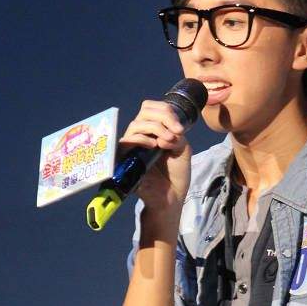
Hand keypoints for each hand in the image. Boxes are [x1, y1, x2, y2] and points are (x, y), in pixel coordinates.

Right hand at [118, 99, 191, 216]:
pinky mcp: (124, 159)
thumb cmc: (176, 174)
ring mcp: (132, 146)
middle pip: (144, 110)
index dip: (166, 111)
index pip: (153, 108)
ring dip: (156, 128)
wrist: (171, 197)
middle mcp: (141, 135)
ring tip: (168, 141)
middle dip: (163, 116)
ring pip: (136, 124)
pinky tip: (154, 146)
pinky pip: (126, 141)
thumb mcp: (182, 148)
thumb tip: (164, 133)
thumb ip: (176, 134)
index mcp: (154, 130)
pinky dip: (141, 139)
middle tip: (177, 131)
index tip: (180, 128)